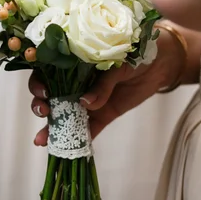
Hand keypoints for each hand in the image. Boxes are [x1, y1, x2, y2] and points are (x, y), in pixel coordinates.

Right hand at [29, 30, 179, 142]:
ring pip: (65, 114)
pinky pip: (88, 129)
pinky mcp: (104, 114)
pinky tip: (67, 150)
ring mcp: (89, 99)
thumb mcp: (118, 61)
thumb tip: (85, 103)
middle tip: (44, 111)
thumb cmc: (136, 50)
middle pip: (51, 94)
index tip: (43, 89)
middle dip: (41, 104)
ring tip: (43, 139)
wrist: (161, 61)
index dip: (39, 80)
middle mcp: (77, 80)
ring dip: (52, 128)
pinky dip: (78, 140)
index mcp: (75, 60)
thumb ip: (102, 82)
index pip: (48, 69)